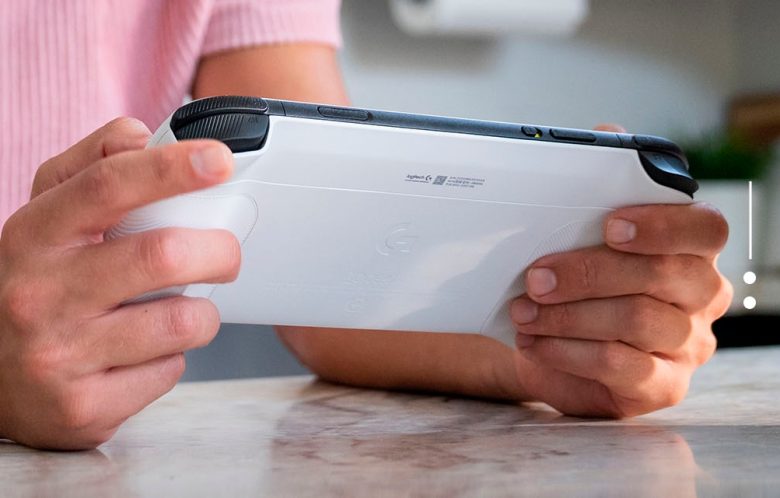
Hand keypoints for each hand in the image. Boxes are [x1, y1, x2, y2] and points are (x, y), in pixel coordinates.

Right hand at [0, 118, 239, 448]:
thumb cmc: (36, 284)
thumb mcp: (47, 219)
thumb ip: (92, 168)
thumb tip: (139, 135)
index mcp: (35, 235)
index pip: (108, 186)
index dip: (170, 168)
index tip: (220, 161)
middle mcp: (41, 294)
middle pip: (163, 255)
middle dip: (219, 251)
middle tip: (225, 254)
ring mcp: (59, 355)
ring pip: (181, 322)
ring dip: (200, 313)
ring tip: (179, 310)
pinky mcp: (84, 407)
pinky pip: (169, 372)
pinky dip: (174, 358)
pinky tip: (146, 353)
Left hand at [509, 126, 731, 416]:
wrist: (545, 339)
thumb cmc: (570, 278)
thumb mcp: (577, 231)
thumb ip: (599, 183)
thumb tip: (608, 135)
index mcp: (691, 247)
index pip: (704, 228)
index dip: (662, 224)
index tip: (609, 224)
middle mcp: (701, 294)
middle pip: (666, 276)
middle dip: (591, 273)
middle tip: (536, 276)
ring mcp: (687, 344)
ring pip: (639, 322)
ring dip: (571, 314)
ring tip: (523, 311)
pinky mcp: (663, 386)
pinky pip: (623, 368)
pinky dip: (570, 352)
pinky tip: (535, 342)